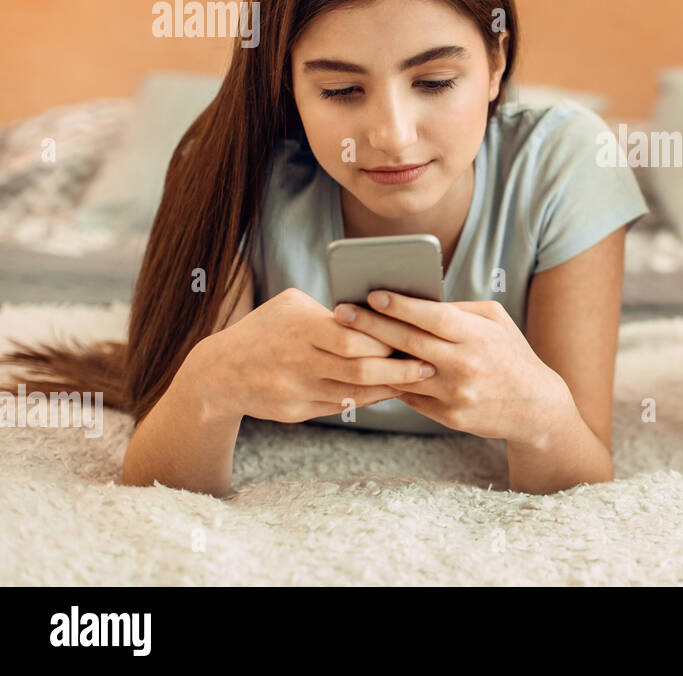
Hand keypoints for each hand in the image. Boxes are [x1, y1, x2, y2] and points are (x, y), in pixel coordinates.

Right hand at [197, 288, 434, 423]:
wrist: (219, 372)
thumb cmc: (265, 329)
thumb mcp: (291, 306)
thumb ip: (331, 310)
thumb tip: (377, 310)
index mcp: (301, 329)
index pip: (353, 337)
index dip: (385, 339)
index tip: (414, 335)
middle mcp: (299, 362)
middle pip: (359, 368)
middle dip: (397, 367)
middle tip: (429, 363)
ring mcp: (297, 390)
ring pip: (354, 393)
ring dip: (390, 386)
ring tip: (418, 379)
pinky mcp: (296, 411)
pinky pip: (341, 406)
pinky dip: (369, 399)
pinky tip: (390, 390)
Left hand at [333, 291, 573, 446]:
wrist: (534, 405)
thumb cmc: (510, 353)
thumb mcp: (495, 321)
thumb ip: (458, 310)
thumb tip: (415, 300)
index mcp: (479, 336)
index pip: (435, 318)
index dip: (402, 306)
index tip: (373, 294)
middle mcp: (466, 365)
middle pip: (410, 343)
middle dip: (371, 326)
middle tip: (341, 312)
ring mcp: (456, 394)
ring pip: (402, 373)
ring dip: (372, 356)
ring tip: (345, 341)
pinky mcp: (448, 416)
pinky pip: (410, 397)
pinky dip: (389, 381)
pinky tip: (368, 368)